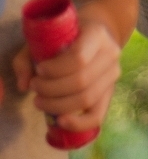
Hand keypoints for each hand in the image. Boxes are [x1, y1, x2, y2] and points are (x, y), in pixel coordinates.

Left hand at [16, 14, 121, 131]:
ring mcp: (113, 75)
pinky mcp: (110, 93)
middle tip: (35, 87)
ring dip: (58, 105)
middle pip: (81, 81)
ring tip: (40, 101)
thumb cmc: (67, 36)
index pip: (79, 58)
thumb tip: (24, 85)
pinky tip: (60, 121)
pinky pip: (97, 115)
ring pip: (87, 99)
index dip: (55, 69)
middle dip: (52, 89)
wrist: (94, 36)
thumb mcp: (45, 38)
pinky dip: (78, 123)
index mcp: (98, 34)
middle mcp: (111, 54)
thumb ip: (27, 58)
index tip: (38, 70)